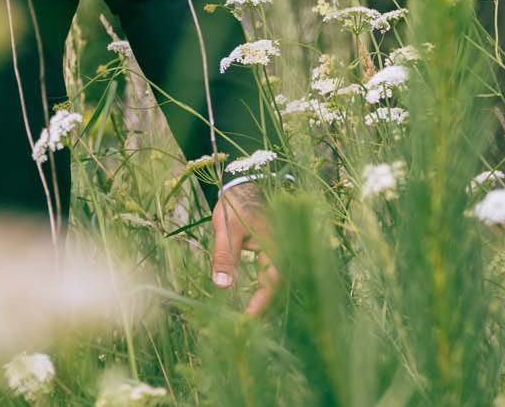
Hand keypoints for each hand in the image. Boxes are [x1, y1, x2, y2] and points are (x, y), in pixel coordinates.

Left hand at [211, 180, 277, 315]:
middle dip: (263, 304)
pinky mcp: (271, 248)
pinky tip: (250, 294)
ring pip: (273, 279)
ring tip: (249, 313)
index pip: (272, 283)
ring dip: (263, 296)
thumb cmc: (236, 203)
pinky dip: (261, 284)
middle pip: (276, 285)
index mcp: (276, 247)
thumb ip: (225, 256)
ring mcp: (278, 249)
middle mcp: (282, 251)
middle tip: (246, 322)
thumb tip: (222, 286)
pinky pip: (269, 271)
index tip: (247, 319)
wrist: (244, 181)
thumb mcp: (227, 229)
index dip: (261, 303)